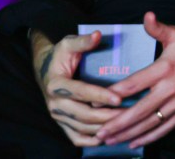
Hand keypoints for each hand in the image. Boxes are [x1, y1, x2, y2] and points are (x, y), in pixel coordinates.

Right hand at [31, 30, 124, 146]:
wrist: (45, 70)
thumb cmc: (61, 55)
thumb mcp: (68, 44)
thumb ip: (83, 41)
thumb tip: (97, 34)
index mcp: (56, 84)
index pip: (81, 92)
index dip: (100, 95)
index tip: (119, 98)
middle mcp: (54, 103)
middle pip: (84, 115)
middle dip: (107, 116)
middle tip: (130, 114)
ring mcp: (57, 116)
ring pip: (82, 128)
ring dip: (104, 128)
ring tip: (125, 124)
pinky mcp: (62, 123)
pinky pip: (76, 138)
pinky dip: (92, 141)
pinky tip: (109, 138)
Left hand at [96, 12, 174, 148]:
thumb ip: (158, 28)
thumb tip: (147, 15)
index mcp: (164, 69)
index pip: (134, 85)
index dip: (113, 95)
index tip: (96, 102)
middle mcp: (170, 89)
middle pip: (139, 110)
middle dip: (118, 123)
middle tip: (100, 132)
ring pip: (150, 123)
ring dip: (129, 134)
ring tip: (111, 140)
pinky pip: (165, 128)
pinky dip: (149, 137)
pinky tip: (134, 142)